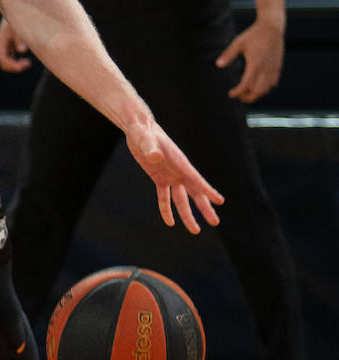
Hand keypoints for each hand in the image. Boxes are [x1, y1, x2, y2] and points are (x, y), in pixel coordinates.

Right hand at [0, 17, 31, 72]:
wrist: (18, 6)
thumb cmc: (21, 15)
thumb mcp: (20, 25)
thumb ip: (20, 38)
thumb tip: (22, 50)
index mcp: (1, 40)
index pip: (2, 59)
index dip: (13, 65)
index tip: (27, 63)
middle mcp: (1, 43)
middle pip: (3, 62)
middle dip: (14, 66)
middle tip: (28, 63)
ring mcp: (5, 44)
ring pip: (7, 61)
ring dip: (16, 64)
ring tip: (27, 63)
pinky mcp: (10, 44)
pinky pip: (10, 57)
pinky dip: (17, 61)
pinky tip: (26, 59)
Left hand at [123, 116, 223, 232]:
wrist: (139, 129)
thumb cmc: (144, 132)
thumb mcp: (146, 140)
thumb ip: (151, 149)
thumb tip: (155, 156)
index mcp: (180, 162)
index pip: (196, 179)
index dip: (207, 190)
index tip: (220, 201)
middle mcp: (178, 171)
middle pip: (195, 193)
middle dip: (204, 208)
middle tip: (215, 222)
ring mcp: (170, 176)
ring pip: (181, 199)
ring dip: (187, 214)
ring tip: (195, 230)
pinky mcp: (159, 178)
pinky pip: (164, 197)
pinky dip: (166, 209)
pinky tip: (170, 222)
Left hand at [216, 19, 282, 101]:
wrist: (272, 28)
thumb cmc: (253, 35)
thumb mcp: (238, 43)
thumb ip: (228, 54)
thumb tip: (218, 64)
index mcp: (255, 64)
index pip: (246, 85)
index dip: (238, 92)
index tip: (231, 94)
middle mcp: (265, 69)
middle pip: (258, 91)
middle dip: (248, 97)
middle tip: (239, 97)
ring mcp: (273, 69)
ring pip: (266, 89)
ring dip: (257, 94)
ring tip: (247, 94)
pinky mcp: (277, 67)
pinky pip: (273, 83)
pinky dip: (265, 88)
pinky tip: (258, 87)